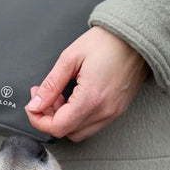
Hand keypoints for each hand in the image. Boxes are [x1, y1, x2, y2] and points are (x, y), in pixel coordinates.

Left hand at [25, 27, 146, 141]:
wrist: (137, 36)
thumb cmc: (108, 41)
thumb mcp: (70, 58)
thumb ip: (51, 85)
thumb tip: (36, 104)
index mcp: (90, 99)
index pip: (57, 127)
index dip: (38, 120)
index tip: (32, 106)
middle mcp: (104, 112)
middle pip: (67, 132)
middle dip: (50, 118)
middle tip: (44, 96)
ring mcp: (112, 113)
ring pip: (79, 131)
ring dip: (64, 119)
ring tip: (60, 96)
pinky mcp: (117, 110)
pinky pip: (92, 124)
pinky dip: (78, 117)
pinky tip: (74, 98)